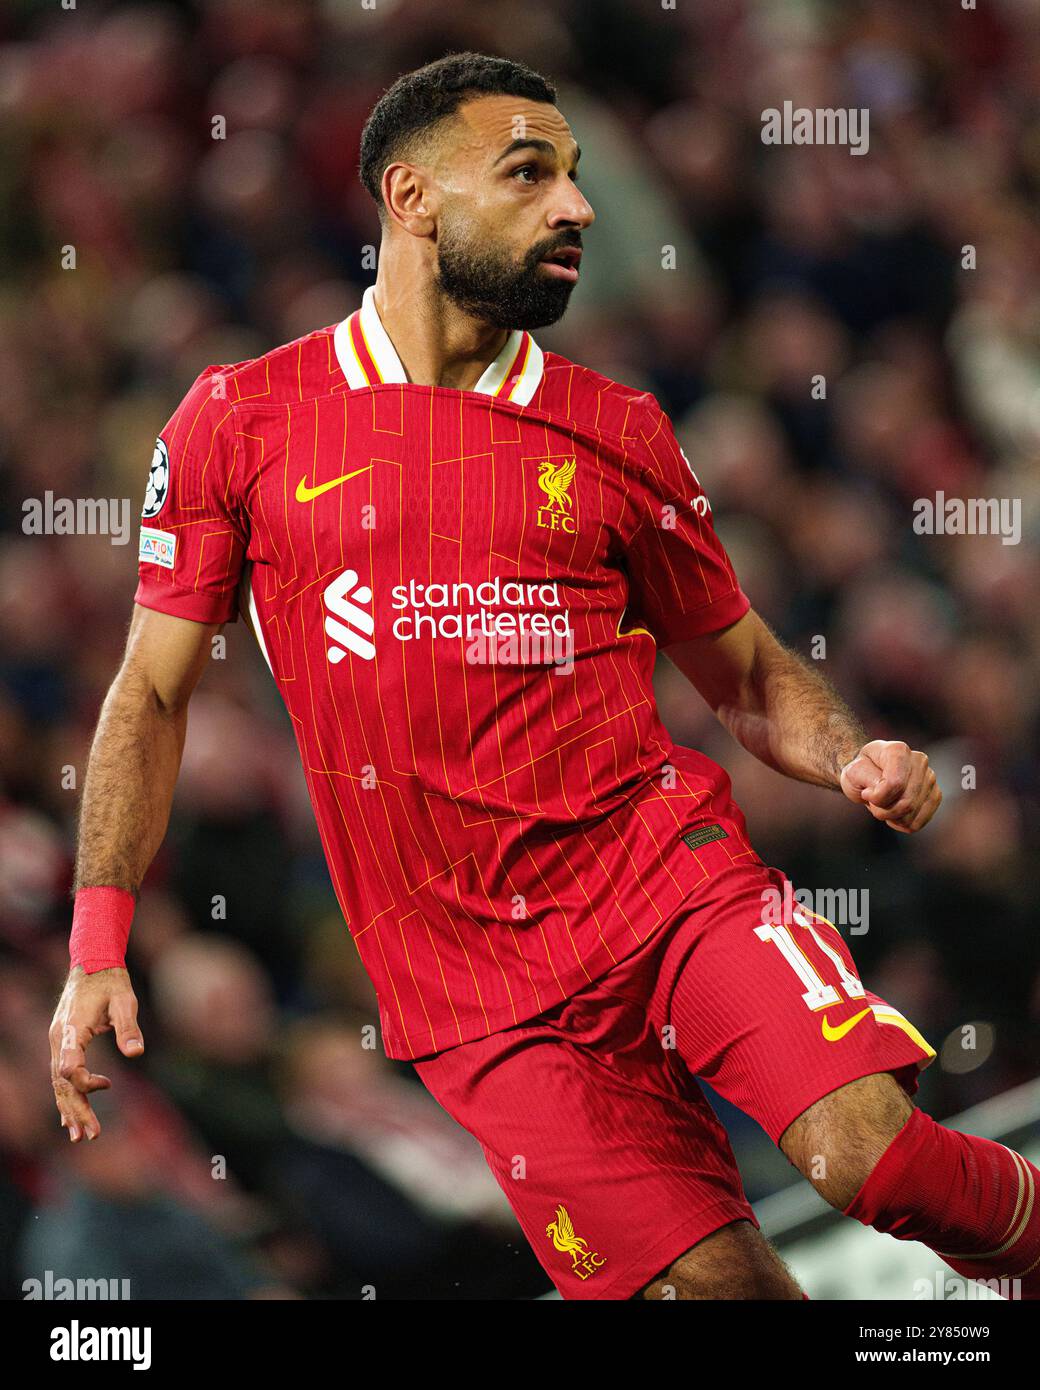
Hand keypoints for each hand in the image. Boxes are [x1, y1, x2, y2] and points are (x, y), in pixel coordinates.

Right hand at [49, 966, 143, 1142]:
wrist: (92, 963)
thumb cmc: (111, 981)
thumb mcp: (125, 1001)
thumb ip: (128, 1027)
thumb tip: (136, 1053)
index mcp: (71, 1029)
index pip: (69, 1066)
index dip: (84, 1082)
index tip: (107, 1085)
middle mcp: (59, 1039)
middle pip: (62, 1083)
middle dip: (76, 1110)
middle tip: (90, 1136)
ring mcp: (58, 1042)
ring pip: (59, 1083)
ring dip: (70, 1109)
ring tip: (80, 1136)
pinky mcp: (63, 1043)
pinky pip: (61, 1076)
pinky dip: (67, 1096)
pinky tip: (71, 1117)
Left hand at [839, 739, 941, 833]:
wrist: (869, 773)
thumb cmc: (861, 771)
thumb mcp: (853, 772)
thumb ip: (867, 778)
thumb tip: (884, 790)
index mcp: (898, 750)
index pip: (895, 783)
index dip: (877, 797)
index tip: (867, 793)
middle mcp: (920, 761)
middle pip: (906, 803)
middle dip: (882, 810)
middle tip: (873, 801)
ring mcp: (930, 779)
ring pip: (911, 815)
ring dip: (891, 817)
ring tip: (884, 804)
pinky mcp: (935, 796)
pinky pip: (917, 823)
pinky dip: (900, 823)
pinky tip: (893, 811)